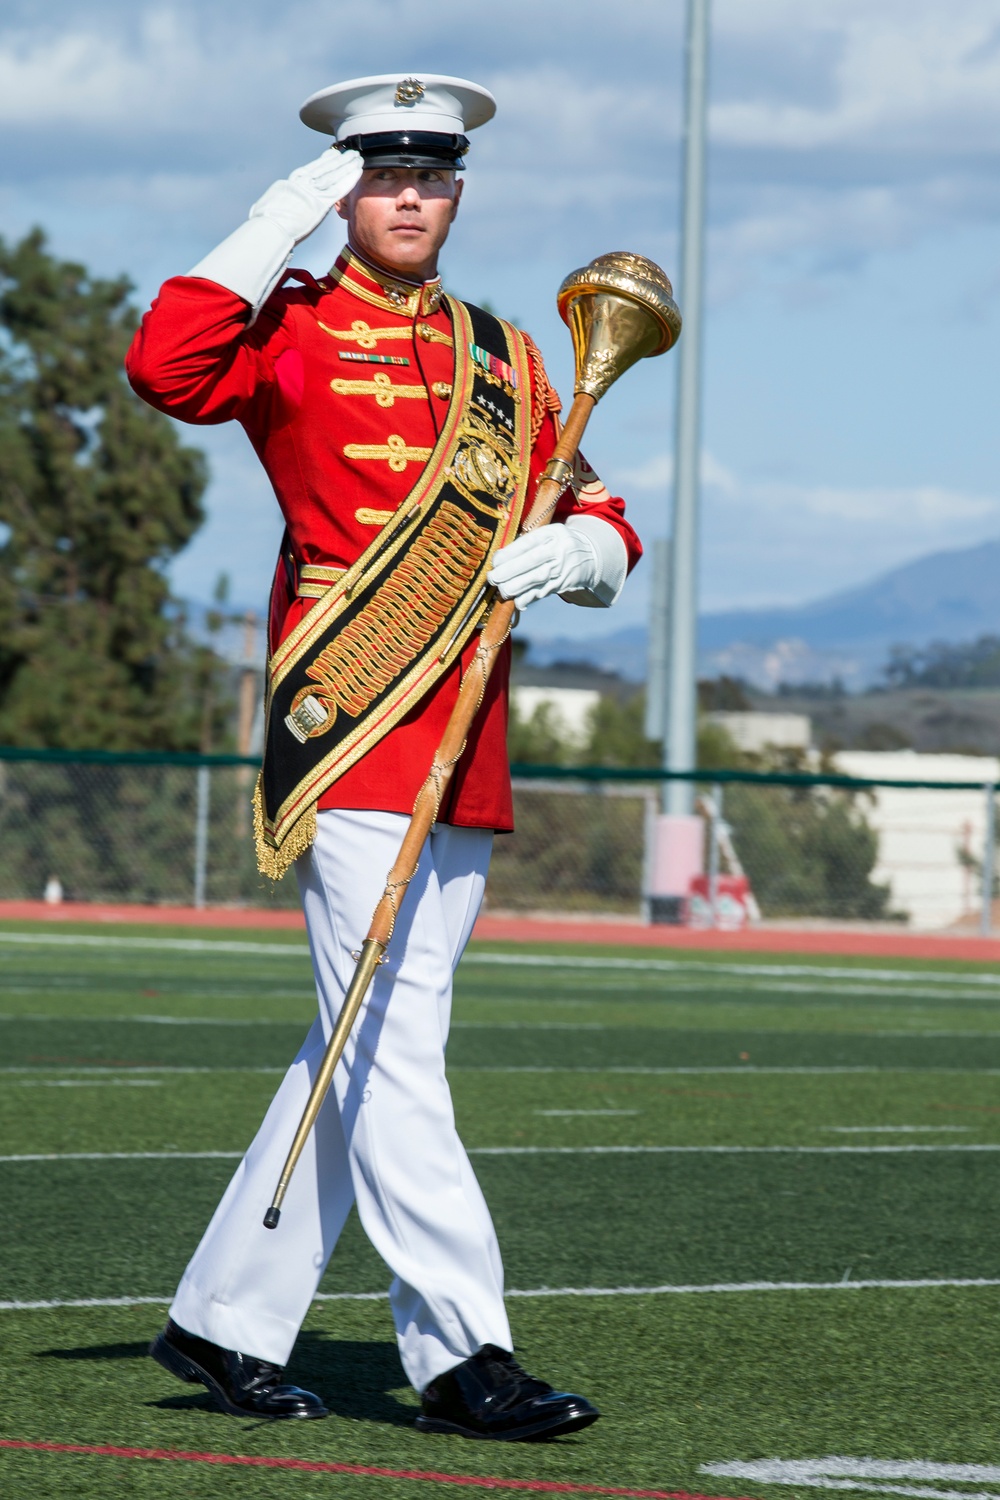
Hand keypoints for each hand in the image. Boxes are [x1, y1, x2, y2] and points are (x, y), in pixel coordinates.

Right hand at [187, 148, 362, 310]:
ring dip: (346, 166)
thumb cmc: (263, 229)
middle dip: (336, 161)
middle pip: (322, 169)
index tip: (329, 157)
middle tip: (348, 153)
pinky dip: (348, 178)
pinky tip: (358, 172)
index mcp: (287, 186)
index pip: (308, 172)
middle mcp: (300, 185)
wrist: (268, 231)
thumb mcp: (264, 214)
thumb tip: (260, 218)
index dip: (320, 164)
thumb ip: (270, 211)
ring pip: (332, 174)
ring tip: (358, 158)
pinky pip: (337, 188)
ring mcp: (310, 192)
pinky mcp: (320, 203)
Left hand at [488, 525, 599, 609]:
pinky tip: (517, 602)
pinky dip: (528, 598)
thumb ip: (527, 543)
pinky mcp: (563, 584)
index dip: (510, 553)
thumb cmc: (558, 545)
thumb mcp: (548, 535)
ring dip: (516, 587)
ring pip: (536, 579)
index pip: (528, 542)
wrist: (590, 557)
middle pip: (531, 561)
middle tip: (492, 578)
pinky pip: (542, 592)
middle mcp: (560, 549)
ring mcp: (563, 568)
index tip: (495, 561)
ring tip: (502, 590)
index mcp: (553, 533)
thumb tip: (499, 560)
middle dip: (509, 571)